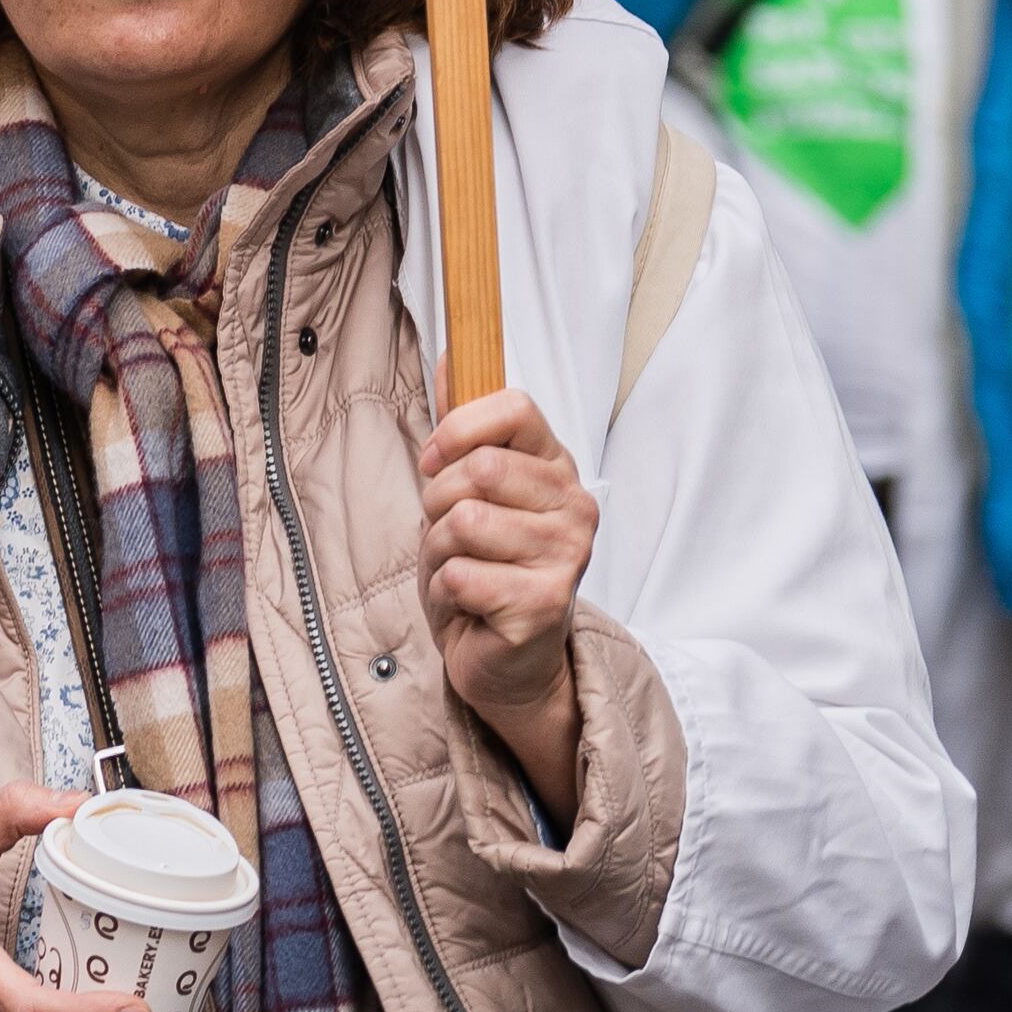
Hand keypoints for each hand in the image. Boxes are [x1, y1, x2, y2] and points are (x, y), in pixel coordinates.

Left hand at [419, 389, 593, 815]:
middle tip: (453, 538)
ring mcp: (567, 556)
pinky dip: (447, 590)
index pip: (515, 406)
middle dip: (436, 504)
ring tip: (463, 571)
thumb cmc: (484, 566)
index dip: (458, 430)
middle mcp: (575, 507)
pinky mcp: (546, 603)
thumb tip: (449, 354)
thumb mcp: (466, 489)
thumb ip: (461, 426)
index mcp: (556, 468)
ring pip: (462, 522)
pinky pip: (460, 574)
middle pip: (476, 469)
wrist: (505, 657)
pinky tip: (471, 604)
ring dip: (439, 552)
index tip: (438, 464)